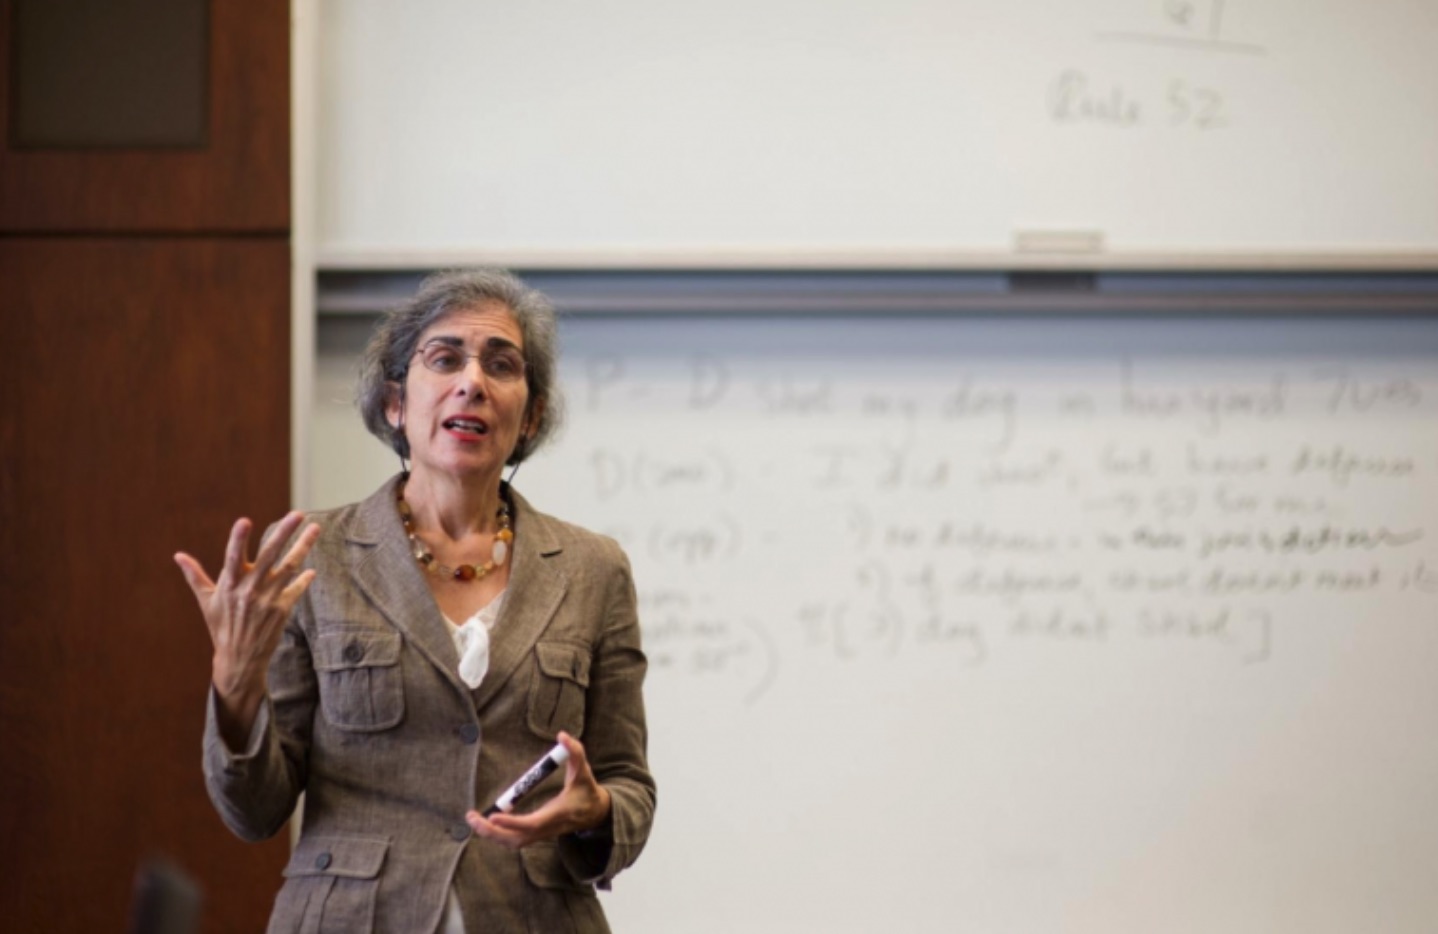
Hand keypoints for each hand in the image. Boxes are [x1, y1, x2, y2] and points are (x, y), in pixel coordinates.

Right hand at [175, 511, 319, 745]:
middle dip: (284, 533)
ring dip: (303, 547)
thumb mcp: (206, 601)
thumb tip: (178, 556)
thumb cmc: (220, 626)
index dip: (238, 539)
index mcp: (229, 584)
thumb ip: (195, 576)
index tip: (244, 520)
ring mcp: (267, 599)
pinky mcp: (282, 610)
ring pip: (289, 567)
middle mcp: (249, 589)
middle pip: (269, 555)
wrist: (239, 659)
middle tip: (298, 514)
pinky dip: (304, 579)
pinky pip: (296, 589)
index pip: (232, 557)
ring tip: (316, 528)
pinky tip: (312, 570)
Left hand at [467, 732, 611, 848]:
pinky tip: (486, 822)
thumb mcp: (584, 770)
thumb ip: (575, 752)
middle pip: (516, 839)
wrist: (595, 813)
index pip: (531, 823)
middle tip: (472, 817)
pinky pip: (514, 839)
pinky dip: (498, 834)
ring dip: (491, 834)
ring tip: (473, 819)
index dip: (511, 822)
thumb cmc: (587, 790)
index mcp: (557, 814)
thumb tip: (562, 735)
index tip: (492, 815)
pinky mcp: (536, 834)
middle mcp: (547, 828)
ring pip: (513, 842)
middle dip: (492, 832)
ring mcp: (541, 834)